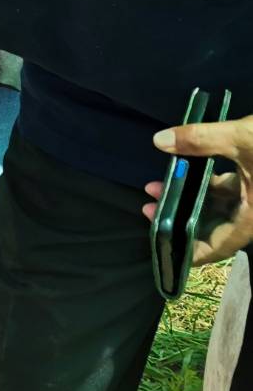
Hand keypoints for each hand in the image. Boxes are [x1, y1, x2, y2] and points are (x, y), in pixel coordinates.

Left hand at [143, 112, 252, 265]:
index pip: (217, 247)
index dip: (188, 252)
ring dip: (188, 196)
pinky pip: (229, 191)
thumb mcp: (243, 137)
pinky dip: (207, 184)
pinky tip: (186, 166)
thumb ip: (201, 140)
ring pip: (218, 206)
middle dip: (178, 218)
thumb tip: (159, 141)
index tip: (161, 247)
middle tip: (147, 206)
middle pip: (212, 226)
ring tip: (156, 185)